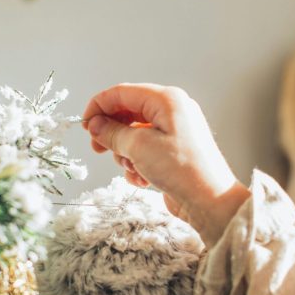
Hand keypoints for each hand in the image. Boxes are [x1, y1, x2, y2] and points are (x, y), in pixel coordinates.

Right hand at [83, 83, 249, 246]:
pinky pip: (145, 152)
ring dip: (125, 153)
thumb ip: (112, 132)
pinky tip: (142, 179)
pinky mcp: (174, 153)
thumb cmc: (183, 170)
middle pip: (128, 114)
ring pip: (134, 135)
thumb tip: (96, 125)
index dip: (99, 106)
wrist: (210, 201)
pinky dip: (138, 165)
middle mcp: (172, 112)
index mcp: (167, 100)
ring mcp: (174, 133)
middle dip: (111, 133)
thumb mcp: (139, 147)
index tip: (84, 124)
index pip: (122, 93)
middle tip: (97, 148)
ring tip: (132, 168)